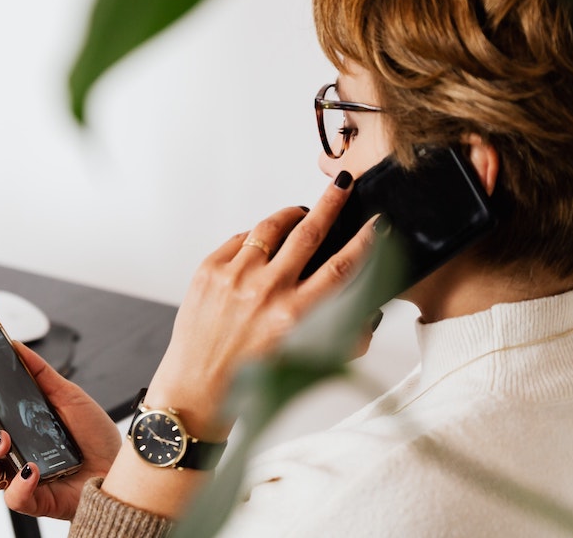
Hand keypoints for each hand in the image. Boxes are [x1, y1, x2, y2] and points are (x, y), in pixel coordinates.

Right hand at [0, 341, 121, 519]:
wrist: (121, 466)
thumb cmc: (94, 436)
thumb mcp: (68, 395)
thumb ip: (39, 372)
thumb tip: (16, 346)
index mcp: (13, 423)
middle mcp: (9, 450)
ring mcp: (17, 475)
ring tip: (5, 438)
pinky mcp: (33, 499)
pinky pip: (11, 498)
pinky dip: (18, 484)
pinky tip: (32, 469)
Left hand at [144, 173, 372, 437]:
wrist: (196, 389)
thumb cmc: (251, 379)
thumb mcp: (305, 361)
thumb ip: (340, 335)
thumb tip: (365, 308)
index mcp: (294, 317)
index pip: (341, 267)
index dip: (364, 242)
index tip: (376, 224)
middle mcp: (265, 292)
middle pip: (309, 232)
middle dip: (331, 204)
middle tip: (342, 185)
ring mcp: (234, 277)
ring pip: (271, 227)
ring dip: (291, 215)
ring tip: (301, 213)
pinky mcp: (209, 270)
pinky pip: (241, 239)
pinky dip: (256, 238)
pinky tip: (263, 245)